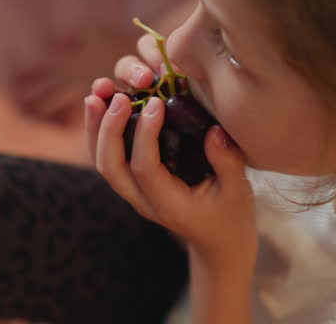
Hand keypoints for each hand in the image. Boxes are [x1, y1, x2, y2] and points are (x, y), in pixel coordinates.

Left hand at [84, 89, 256, 262]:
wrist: (219, 243)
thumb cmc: (231, 216)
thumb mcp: (239, 191)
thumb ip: (227, 162)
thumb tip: (214, 130)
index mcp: (169, 205)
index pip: (144, 168)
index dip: (145, 134)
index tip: (156, 103)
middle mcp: (143, 200)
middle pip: (110, 166)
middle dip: (108, 128)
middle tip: (118, 95)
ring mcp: (134, 192)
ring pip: (102, 161)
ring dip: (96, 126)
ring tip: (98, 91)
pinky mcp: (134, 182)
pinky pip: (109, 156)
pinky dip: (101, 130)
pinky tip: (103, 103)